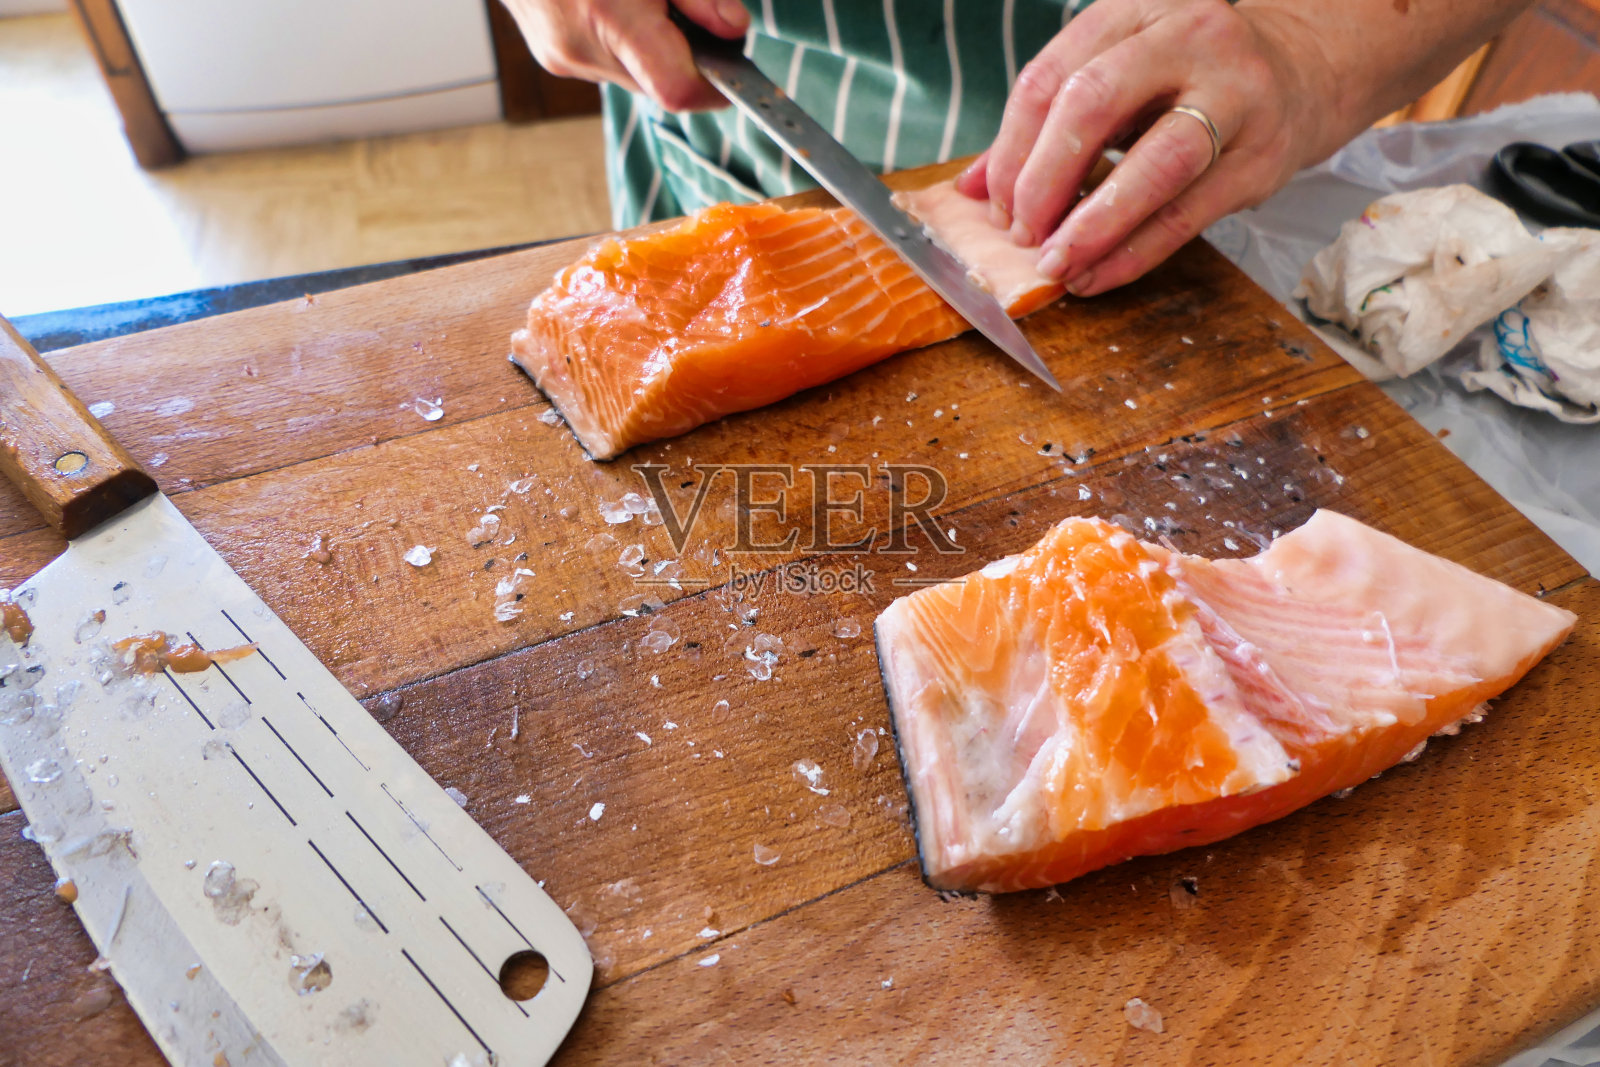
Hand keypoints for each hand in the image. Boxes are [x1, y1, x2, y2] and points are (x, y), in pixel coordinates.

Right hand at [502, 0, 748, 111]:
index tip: (731, 72)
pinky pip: (607, 65)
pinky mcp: (552, 58)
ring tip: (638, 4)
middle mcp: (581, 47)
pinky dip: (622, 44)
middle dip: (682, 57)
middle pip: (659, 85)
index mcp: (609, 17)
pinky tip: (611, 7)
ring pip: (634, 77)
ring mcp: (562, 58)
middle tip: (681, 13)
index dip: (712, 89)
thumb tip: (735, 30)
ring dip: (651, 50)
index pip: (676, 90)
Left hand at [956, 0, 1319, 295]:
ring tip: (1054, 264)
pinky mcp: (1261, 158)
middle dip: (1044, 180)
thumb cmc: (1186, 78)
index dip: (1010, 147)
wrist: (1303, 71)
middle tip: (1020, 232)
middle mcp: (1189, 38)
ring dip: (1092, 225)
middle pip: (1094, 103)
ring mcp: (1235, 96)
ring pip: (1153, 165)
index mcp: (1135, 8)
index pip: (1051, 75)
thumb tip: (968, 191)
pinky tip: (1096, 276)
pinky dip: (1133, 254)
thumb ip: (1045, 125)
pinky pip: (1186, 216)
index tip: (992, 202)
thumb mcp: (1117, 76)